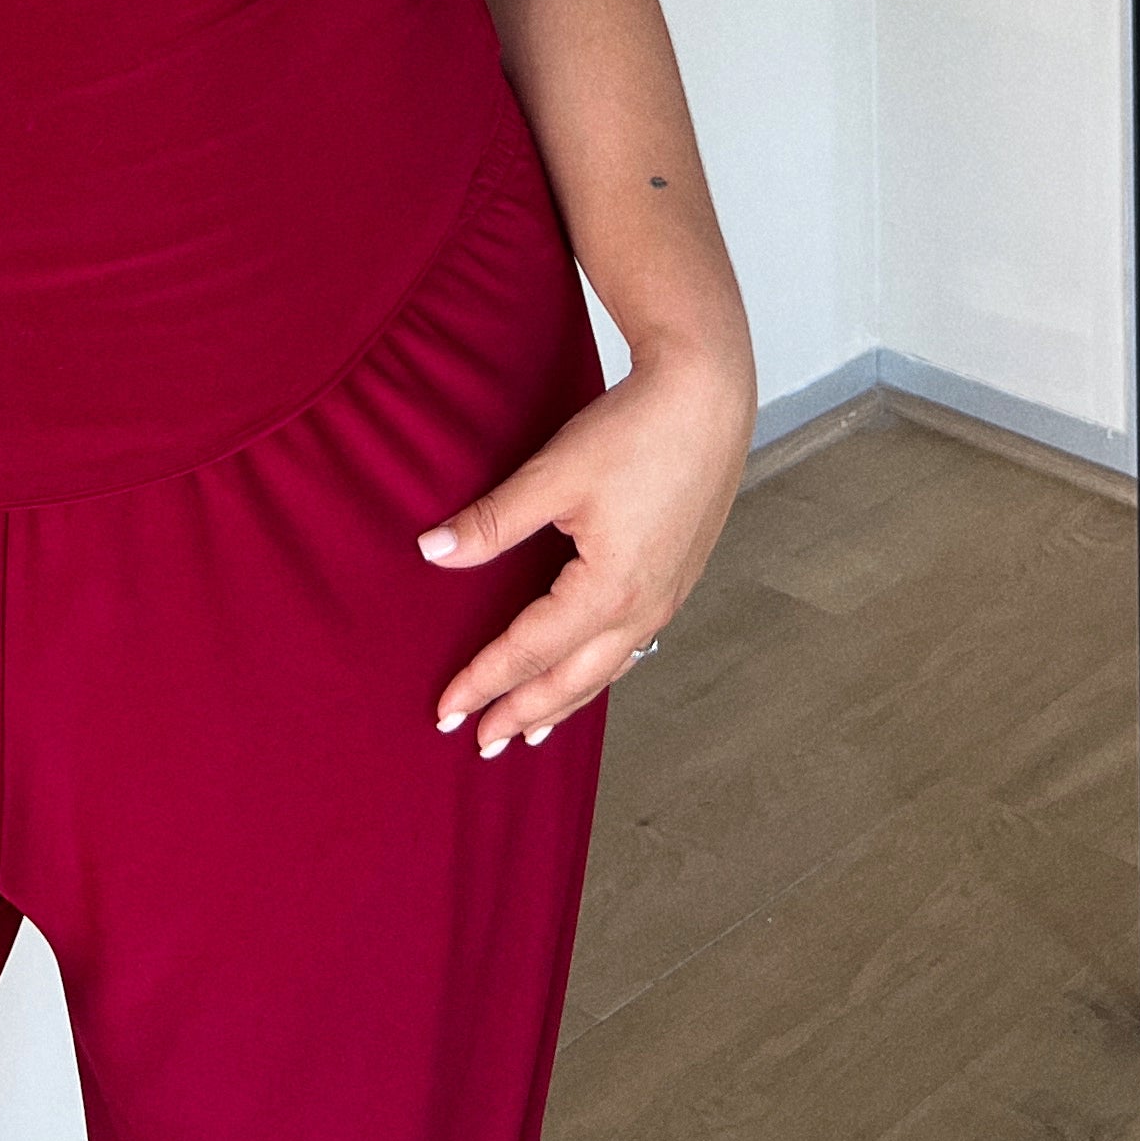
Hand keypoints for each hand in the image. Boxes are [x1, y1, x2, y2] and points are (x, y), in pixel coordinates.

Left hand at [418, 341, 751, 753]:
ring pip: (605, 671)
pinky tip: (589, 673)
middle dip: (522, 713)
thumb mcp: (553, 475)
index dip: (484, 680)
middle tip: (480, 742)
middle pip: (571, 679)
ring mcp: (666, 599)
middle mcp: (642, 608)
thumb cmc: (635, 431)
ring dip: (563, 703)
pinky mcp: (677, 580)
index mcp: (608, 589)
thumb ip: (492, 522)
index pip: (530, 651)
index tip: (447, 708)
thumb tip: (432, 552)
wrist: (708, 398)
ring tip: (530, 732)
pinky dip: (599, 673)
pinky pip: (630, 647)